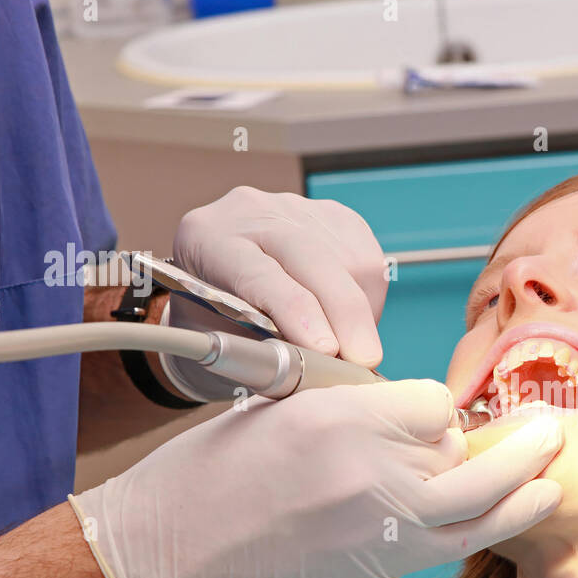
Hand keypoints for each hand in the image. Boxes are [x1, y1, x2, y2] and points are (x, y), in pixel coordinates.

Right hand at [69, 379, 562, 577]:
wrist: (165, 559)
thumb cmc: (204, 479)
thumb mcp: (275, 411)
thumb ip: (350, 411)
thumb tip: (411, 420)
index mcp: (336, 416)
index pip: (432, 401)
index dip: (437, 408)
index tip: (430, 416)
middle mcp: (369, 468)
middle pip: (466, 447)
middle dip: (513, 437)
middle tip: (546, 427)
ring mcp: (380, 524)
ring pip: (482, 496)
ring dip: (525, 478)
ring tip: (554, 460)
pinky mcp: (381, 568)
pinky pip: (462, 540)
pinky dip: (506, 519)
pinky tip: (534, 502)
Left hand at [171, 186, 387, 365]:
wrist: (217, 278)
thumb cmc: (213, 318)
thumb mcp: (219, 335)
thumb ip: (260, 349)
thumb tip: (315, 369)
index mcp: (209, 238)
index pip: (260, 274)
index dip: (298, 313)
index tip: (328, 350)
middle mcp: (254, 212)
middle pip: (314, 259)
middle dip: (347, 314)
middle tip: (365, 359)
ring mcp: (298, 208)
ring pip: (351, 262)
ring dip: (362, 314)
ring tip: (351, 346)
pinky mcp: (335, 215)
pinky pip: (369, 260)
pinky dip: (369, 299)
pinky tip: (353, 319)